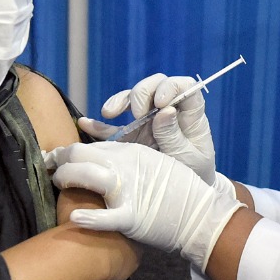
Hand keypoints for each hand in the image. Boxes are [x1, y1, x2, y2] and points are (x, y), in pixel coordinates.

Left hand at [44, 141, 243, 268]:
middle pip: (82, 155)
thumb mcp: (155, 163)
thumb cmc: (178, 192)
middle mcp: (127, 166)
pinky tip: (75, 219)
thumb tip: (101, 157)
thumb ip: (129, 158)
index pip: (92, 145)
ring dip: (65, 178)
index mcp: (132, 152)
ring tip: (57, 184)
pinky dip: (90, 218)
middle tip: (48, 167)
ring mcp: (129, 191)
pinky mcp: (133, 218)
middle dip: (59, 159)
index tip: (55, 156)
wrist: (200, 215)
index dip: (68, 151)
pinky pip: (107, 218)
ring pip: (87, 176)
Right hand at [78, 74, 219, 185]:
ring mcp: (148, 121)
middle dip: (142, 93)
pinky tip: (85, 123)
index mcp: (189, 114)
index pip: (183, 86)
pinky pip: (112, 126)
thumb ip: (175, 135)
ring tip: (109, 114)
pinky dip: (98, 124)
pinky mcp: (131, 136)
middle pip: (154, 85)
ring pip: (132, 98)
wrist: (184, 194)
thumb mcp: (190, 158)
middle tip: (137, 114)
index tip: (161, 102)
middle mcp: (168, 111)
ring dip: (119, 102)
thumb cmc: (194, 172)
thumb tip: (165, 110)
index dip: (171, 86)